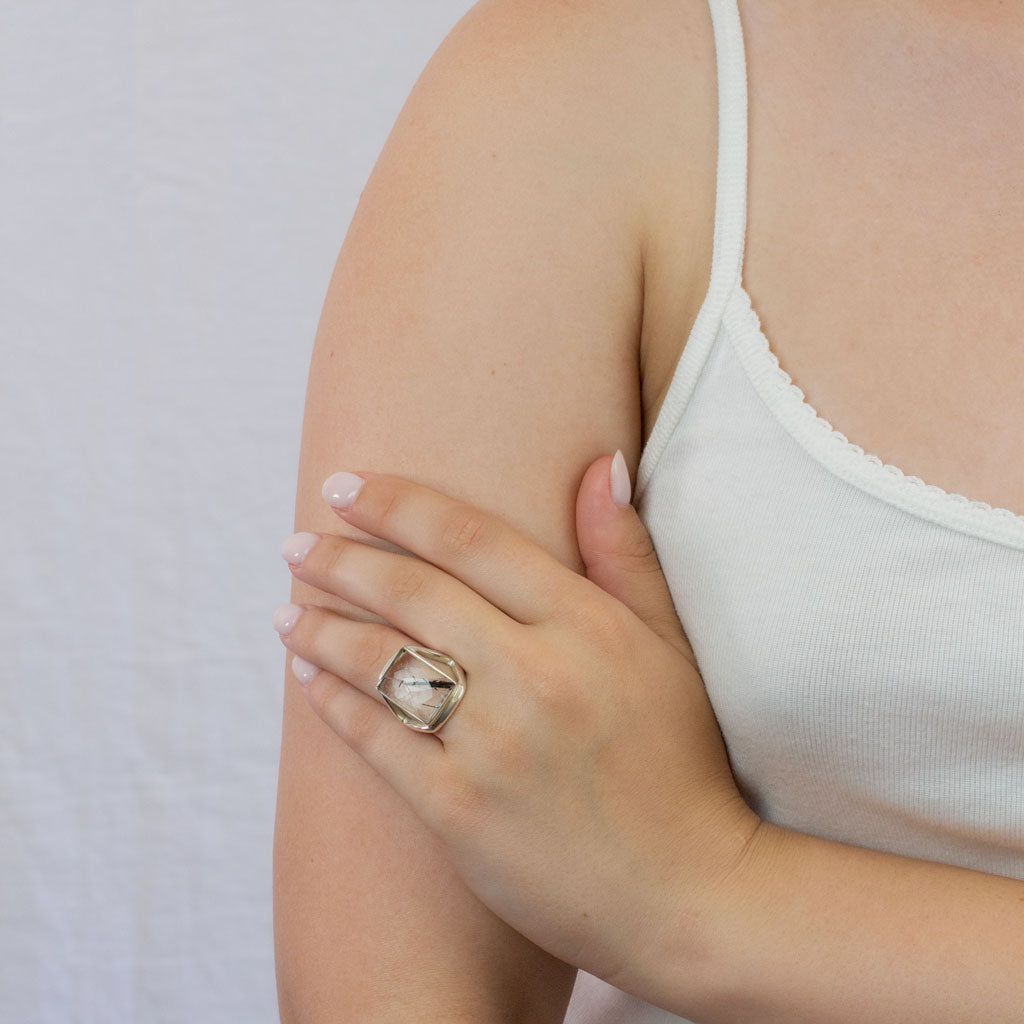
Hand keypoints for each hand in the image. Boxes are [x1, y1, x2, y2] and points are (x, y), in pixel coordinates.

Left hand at [274, 453, 760, 996]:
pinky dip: (333, 702)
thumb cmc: (679, 761)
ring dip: (320, 628)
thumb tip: (598, 464)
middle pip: (411, 592)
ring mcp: (492, 745)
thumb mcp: (668, 645)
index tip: (347, 486)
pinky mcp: (458, 811)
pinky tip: (307, 678)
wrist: (688, 892)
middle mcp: (534, 675)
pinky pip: (376, 740)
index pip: (471, 539)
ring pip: (381, 662)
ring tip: (285, 609)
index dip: (398, 505)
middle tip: (297, 543)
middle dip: (341, 559)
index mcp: (585, 625)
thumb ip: (625, 552)